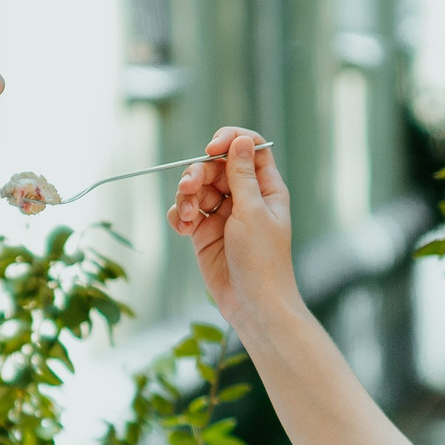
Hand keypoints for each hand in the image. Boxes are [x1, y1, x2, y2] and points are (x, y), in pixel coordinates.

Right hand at [168, 127, 296, 332]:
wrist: (252, 304)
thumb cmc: (262, 260)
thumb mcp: (253, 212)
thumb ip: (242, 175)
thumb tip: (242, 140)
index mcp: (265, 188)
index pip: (249, 148)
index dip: (230, 141)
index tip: (211, 148)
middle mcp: (244, 197)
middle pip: (215, 166)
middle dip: (198, 172)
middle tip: (189, 187)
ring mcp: (222, 215)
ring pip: (197, 188)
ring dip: (186, 196)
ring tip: (188, 217)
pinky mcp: (204, 233)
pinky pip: (185, 212)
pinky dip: (180, 216)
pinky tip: (184, 229)